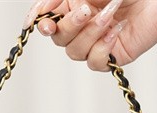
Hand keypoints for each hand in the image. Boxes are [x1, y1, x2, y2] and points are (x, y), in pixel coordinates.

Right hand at [23, 0, 156, 70]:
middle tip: (87, 9)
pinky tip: (116, 31)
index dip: (40, 23)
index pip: (47, 21)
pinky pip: (94, 62)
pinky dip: (103, 47)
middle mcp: (82, 27)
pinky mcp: (111, 57)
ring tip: (110, 14)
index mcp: (72, 7)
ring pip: (75, 52)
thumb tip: (40, 11)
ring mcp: (95, 44)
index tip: (41, 23)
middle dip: (70, 25)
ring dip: (91, 32)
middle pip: (58, 39)